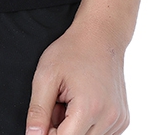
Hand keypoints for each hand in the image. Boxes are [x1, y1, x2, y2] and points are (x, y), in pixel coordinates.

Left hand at [25, 20, 128, 134]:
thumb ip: (38, 112)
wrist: (101, 35)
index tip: (47, 114)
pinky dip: (88, 125)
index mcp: (88, 108)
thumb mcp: (46, 76)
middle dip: (61, 129)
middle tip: (58, 103)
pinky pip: (100, 134)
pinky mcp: (122, 120)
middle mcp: (109, 118)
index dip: (49, 132)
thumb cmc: (73, 50)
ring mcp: (118, 120)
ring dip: (74, 128)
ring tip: (71, 101)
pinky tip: (84, 104)